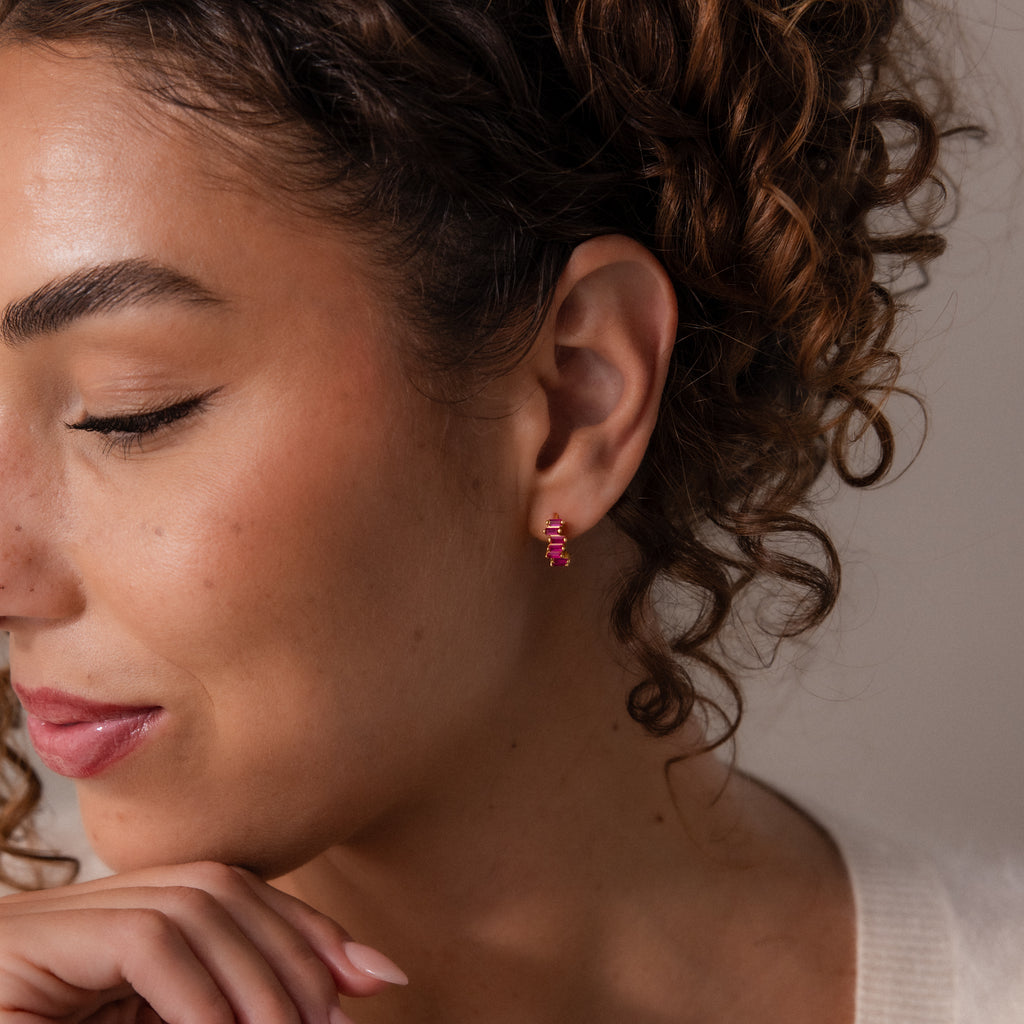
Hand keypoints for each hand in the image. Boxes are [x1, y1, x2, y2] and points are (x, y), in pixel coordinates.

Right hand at [0, 860, 405, 1022]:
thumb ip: (219, 1010)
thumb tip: (339, 1005)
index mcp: (122, 927)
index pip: (233, 893)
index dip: (305, 928)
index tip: (374, 976)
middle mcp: (90, 908)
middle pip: (222, 887)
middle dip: (292, 949)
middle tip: (335, 1023)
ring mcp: (53, 922)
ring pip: (192, 904)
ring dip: (255, 976)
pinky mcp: (31, 947)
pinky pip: (147, 943)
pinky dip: (199, 998)